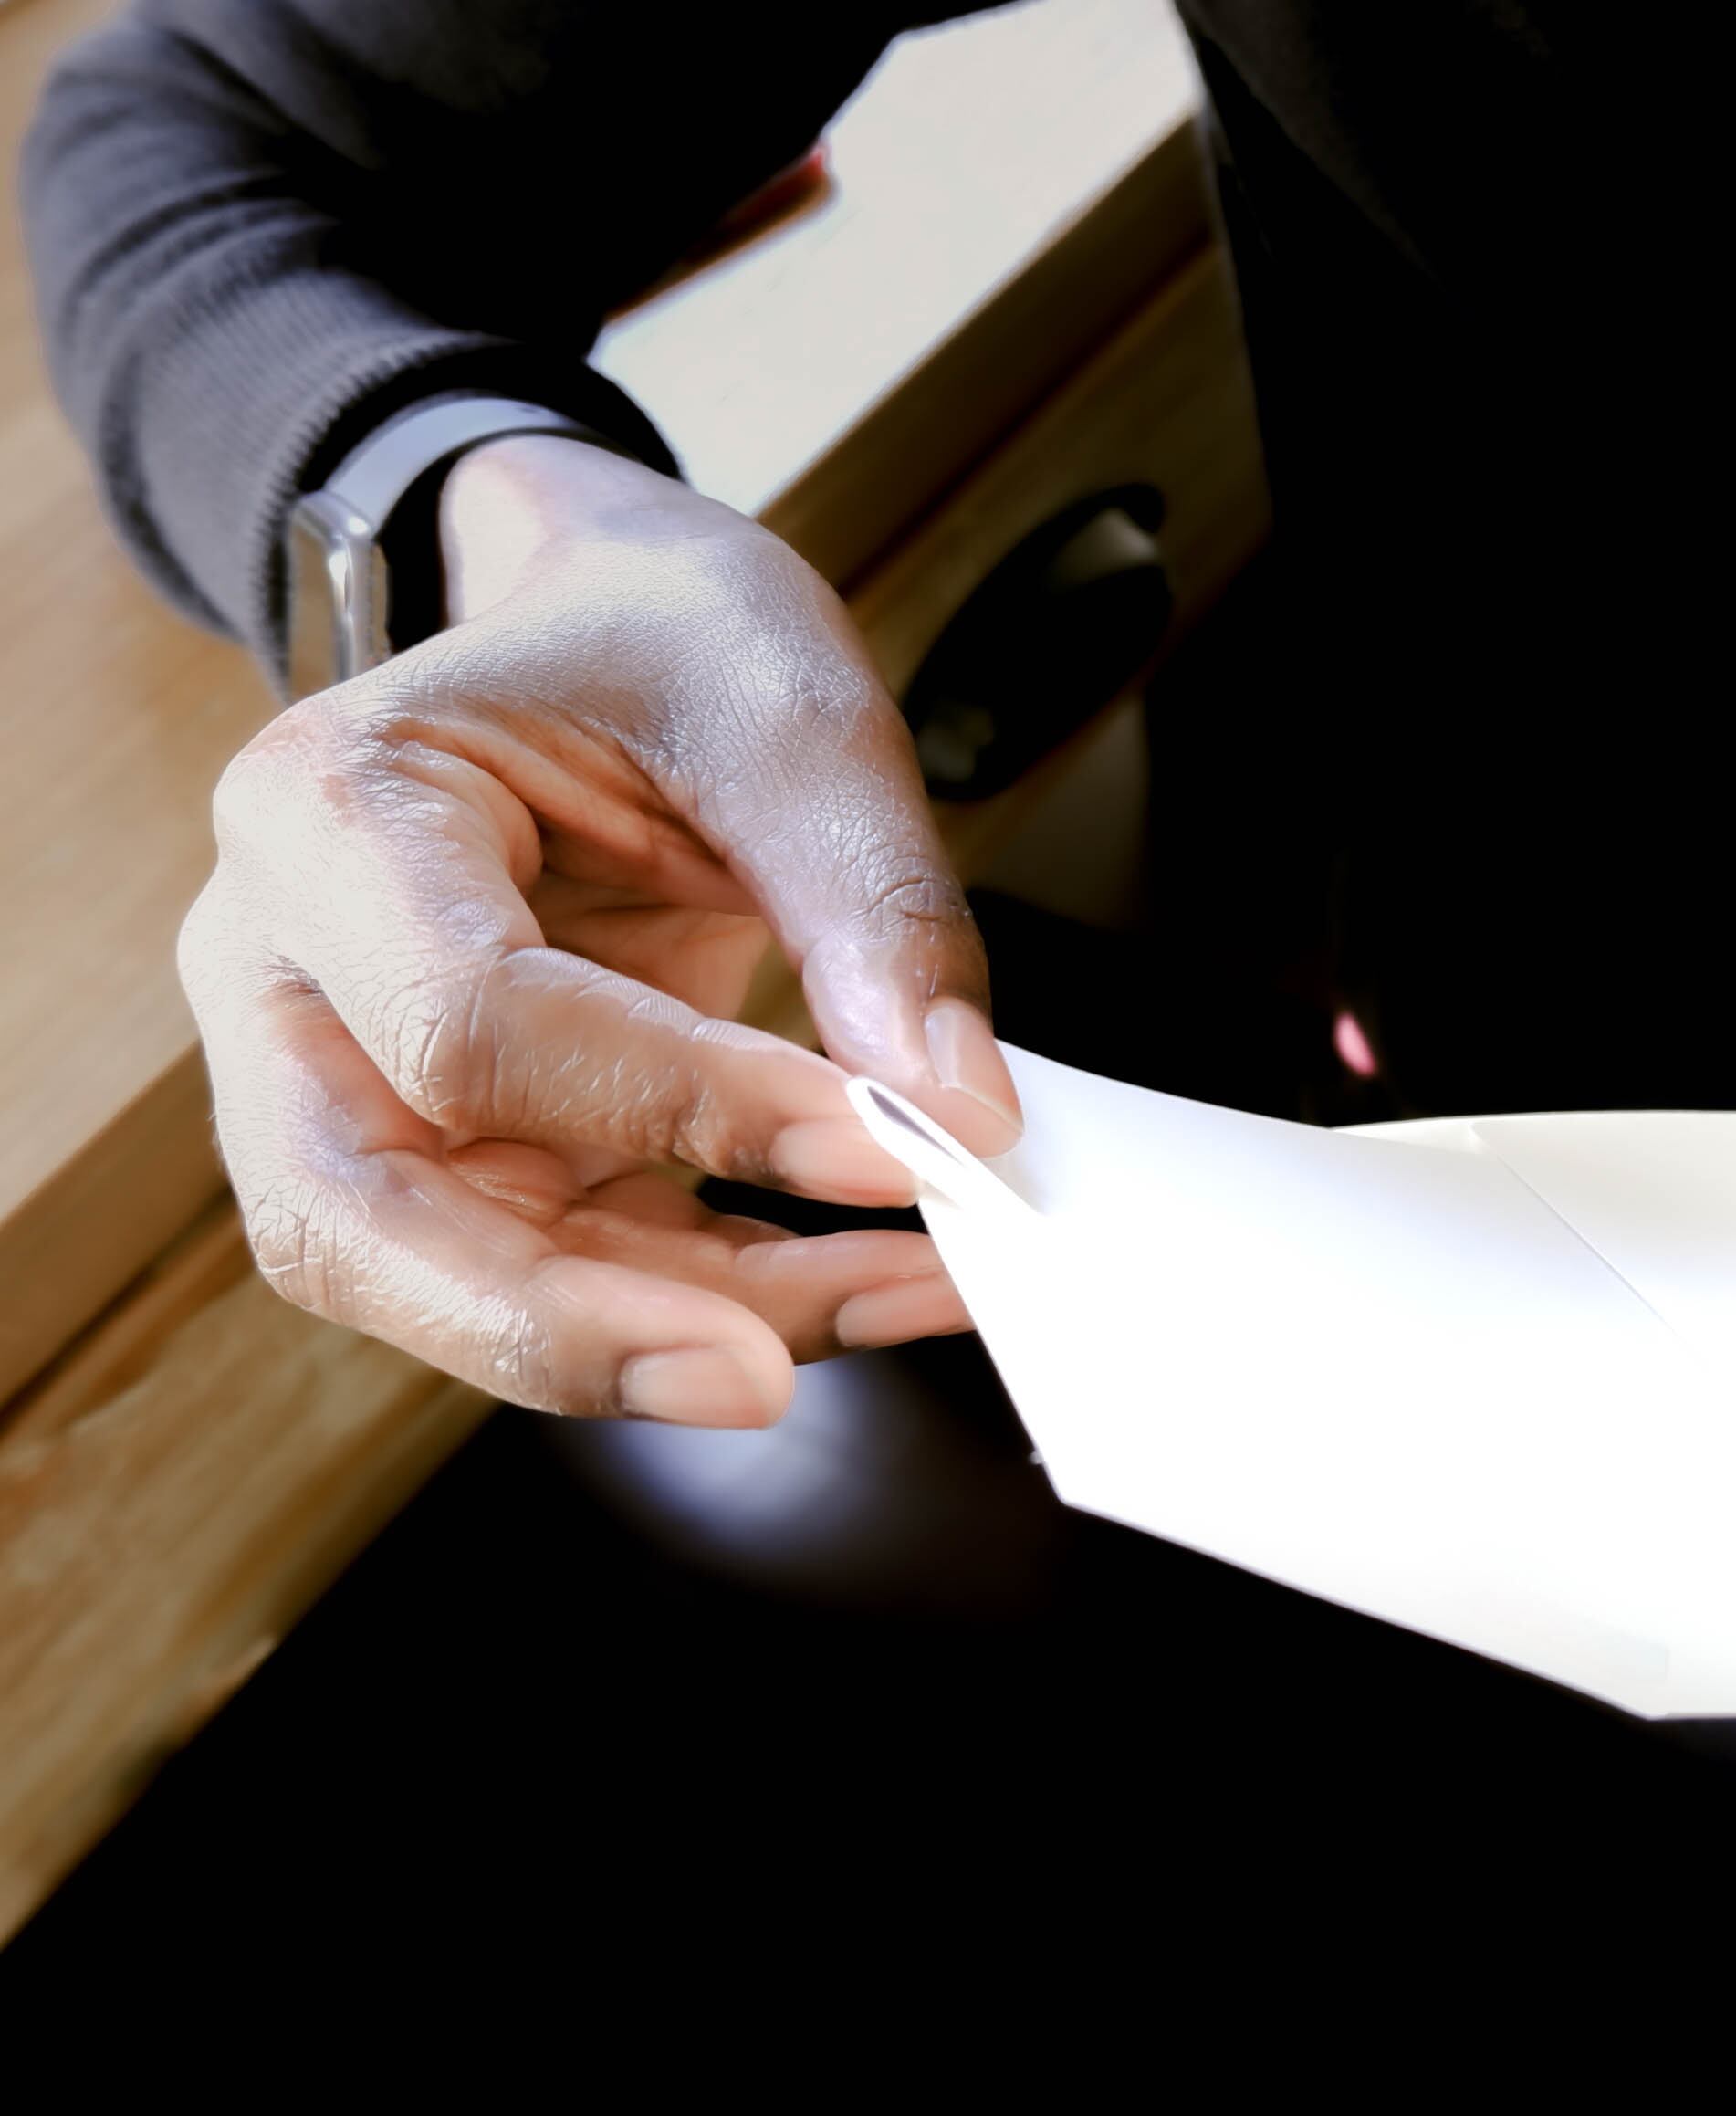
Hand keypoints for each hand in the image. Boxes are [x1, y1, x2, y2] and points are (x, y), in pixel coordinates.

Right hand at [180, 435, 1021, 1426]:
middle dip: (566, 1323)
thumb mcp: (795, 711)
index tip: (891, 1144)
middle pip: (354, 1218)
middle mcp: (287, 969)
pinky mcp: (452, 1154)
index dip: (681, 1106)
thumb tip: (956, 1108)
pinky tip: (875, 1283)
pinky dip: (714, 1299)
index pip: (468, 1023)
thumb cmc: (667, 638)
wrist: (617, 628)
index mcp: (328, 810)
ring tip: (895, 1301)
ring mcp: (347, 1080)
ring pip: (447, 1283)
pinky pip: (557, 1271)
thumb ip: (875, 905)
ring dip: (672, 1330)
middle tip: (768, 1374)